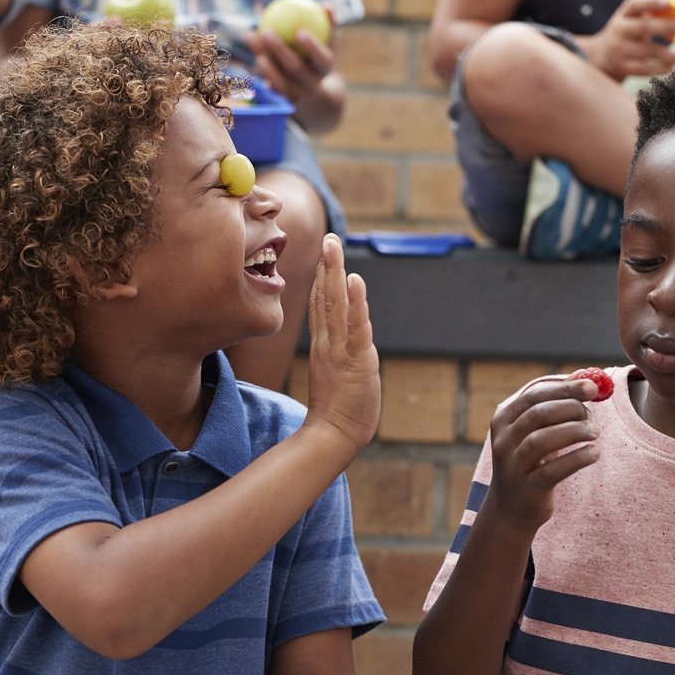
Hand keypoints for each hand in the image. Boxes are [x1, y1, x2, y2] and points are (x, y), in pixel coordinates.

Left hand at [242, 20, 344, 133]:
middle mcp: (311, 86)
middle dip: (280, 51)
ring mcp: (296, 97)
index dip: (312, 47)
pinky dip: (258, 68)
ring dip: (263, 60)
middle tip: (267, 31)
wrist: (319, 105)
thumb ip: (330, 28)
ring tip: (251, 38)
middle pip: (295, 69)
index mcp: (324, 72)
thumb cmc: (321, 67)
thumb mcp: (329, 50)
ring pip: (277, 79)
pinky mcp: (282, 103)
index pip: (321, 60)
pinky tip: (250, 50)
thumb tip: (328, 5)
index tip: (300, 32)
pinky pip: (268, 85)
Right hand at [304, 234, 379, 453]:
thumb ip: (336, 356)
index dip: (320, 278)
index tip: (323, 253)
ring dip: (334, 272)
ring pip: (335, 304)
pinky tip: (353, 279)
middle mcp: (327, 343)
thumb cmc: (338, 411)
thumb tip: (339, 345)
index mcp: (323, 346)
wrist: (333, 436)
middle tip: (329, 237)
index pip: (320, 306)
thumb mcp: (334, 376)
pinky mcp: (355, 360)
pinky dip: (355, 302)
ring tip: (334, 245)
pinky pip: (355, 326)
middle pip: (324, 297)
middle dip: (326, 265)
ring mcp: (339, 350)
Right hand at [482, 378, 599, 528]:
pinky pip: (553, 470)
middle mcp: (503, 441)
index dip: (565, 389)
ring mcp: (513, 465)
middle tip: (592, 415)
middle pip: (537, 415)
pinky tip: (594, 453)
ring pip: (542, 440)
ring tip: (595, 433)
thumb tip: (585, 376)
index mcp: (504, 420)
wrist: (511, 508)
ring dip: (574, 432)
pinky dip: (577, 458)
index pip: (534, 396)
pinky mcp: (527, 488)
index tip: (593, 387)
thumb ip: (557, 403)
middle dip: (571, 408)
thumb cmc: (530, 461)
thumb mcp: (537, 431)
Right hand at [579, 0, 674, 80]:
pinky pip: (643, 69)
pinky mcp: (621, 67)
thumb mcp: (633, 20)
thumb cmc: (628, 34)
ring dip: (670, 55)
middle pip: (643, 27)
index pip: (634, 4)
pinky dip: (659, 69)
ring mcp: (619, 50)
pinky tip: (671, 68)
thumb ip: (653, 15)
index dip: (650, 2)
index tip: (668, 2)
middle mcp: (619, 30)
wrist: (601, 56)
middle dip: (667, 26)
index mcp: (623, 15)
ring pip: (647, 51)